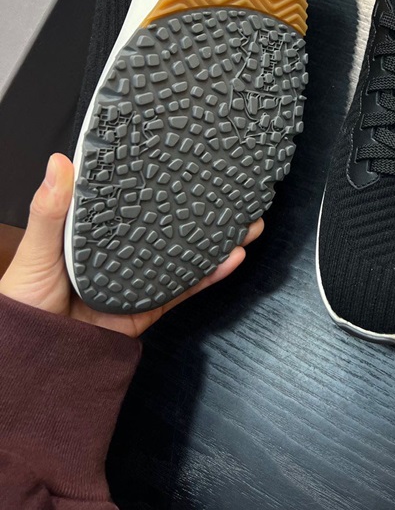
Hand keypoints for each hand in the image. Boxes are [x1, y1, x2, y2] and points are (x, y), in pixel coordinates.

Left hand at [0, 153, 261, 336]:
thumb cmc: (22, 302)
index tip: (191, 158)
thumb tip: (59, 163)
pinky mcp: (149, 308)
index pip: (136, 197)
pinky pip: (184, 290)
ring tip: (246, 223)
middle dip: (204, 208)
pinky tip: (231, 259)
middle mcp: (124, 251)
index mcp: (98, 230)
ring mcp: (140, 278)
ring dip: (218, 239)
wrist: (29, 361)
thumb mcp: (36, 250)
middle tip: (234, 189)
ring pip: (187, 254)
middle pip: (171, 224)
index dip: (164, 180)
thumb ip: (49, 211)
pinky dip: (210, 277)